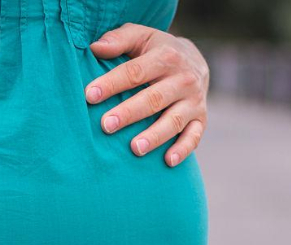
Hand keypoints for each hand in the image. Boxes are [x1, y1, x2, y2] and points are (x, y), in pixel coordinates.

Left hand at [84, 22, 209, 166]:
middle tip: (107, 125)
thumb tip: (94, 47)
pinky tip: (167, 161)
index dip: (112, 84)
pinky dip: (183, 150)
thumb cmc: (156, 52)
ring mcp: (194, 101)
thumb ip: (118, 40)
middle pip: (154, 98)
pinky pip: (194, 136)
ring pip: (174, 120)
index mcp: (166, 57)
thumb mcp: (140, 37)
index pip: (135, 71)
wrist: (195, 62)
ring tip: (134, 148)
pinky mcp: (201, 119)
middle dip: (130, 113)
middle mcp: (183, 79)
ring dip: (155, 135)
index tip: (89, 96)